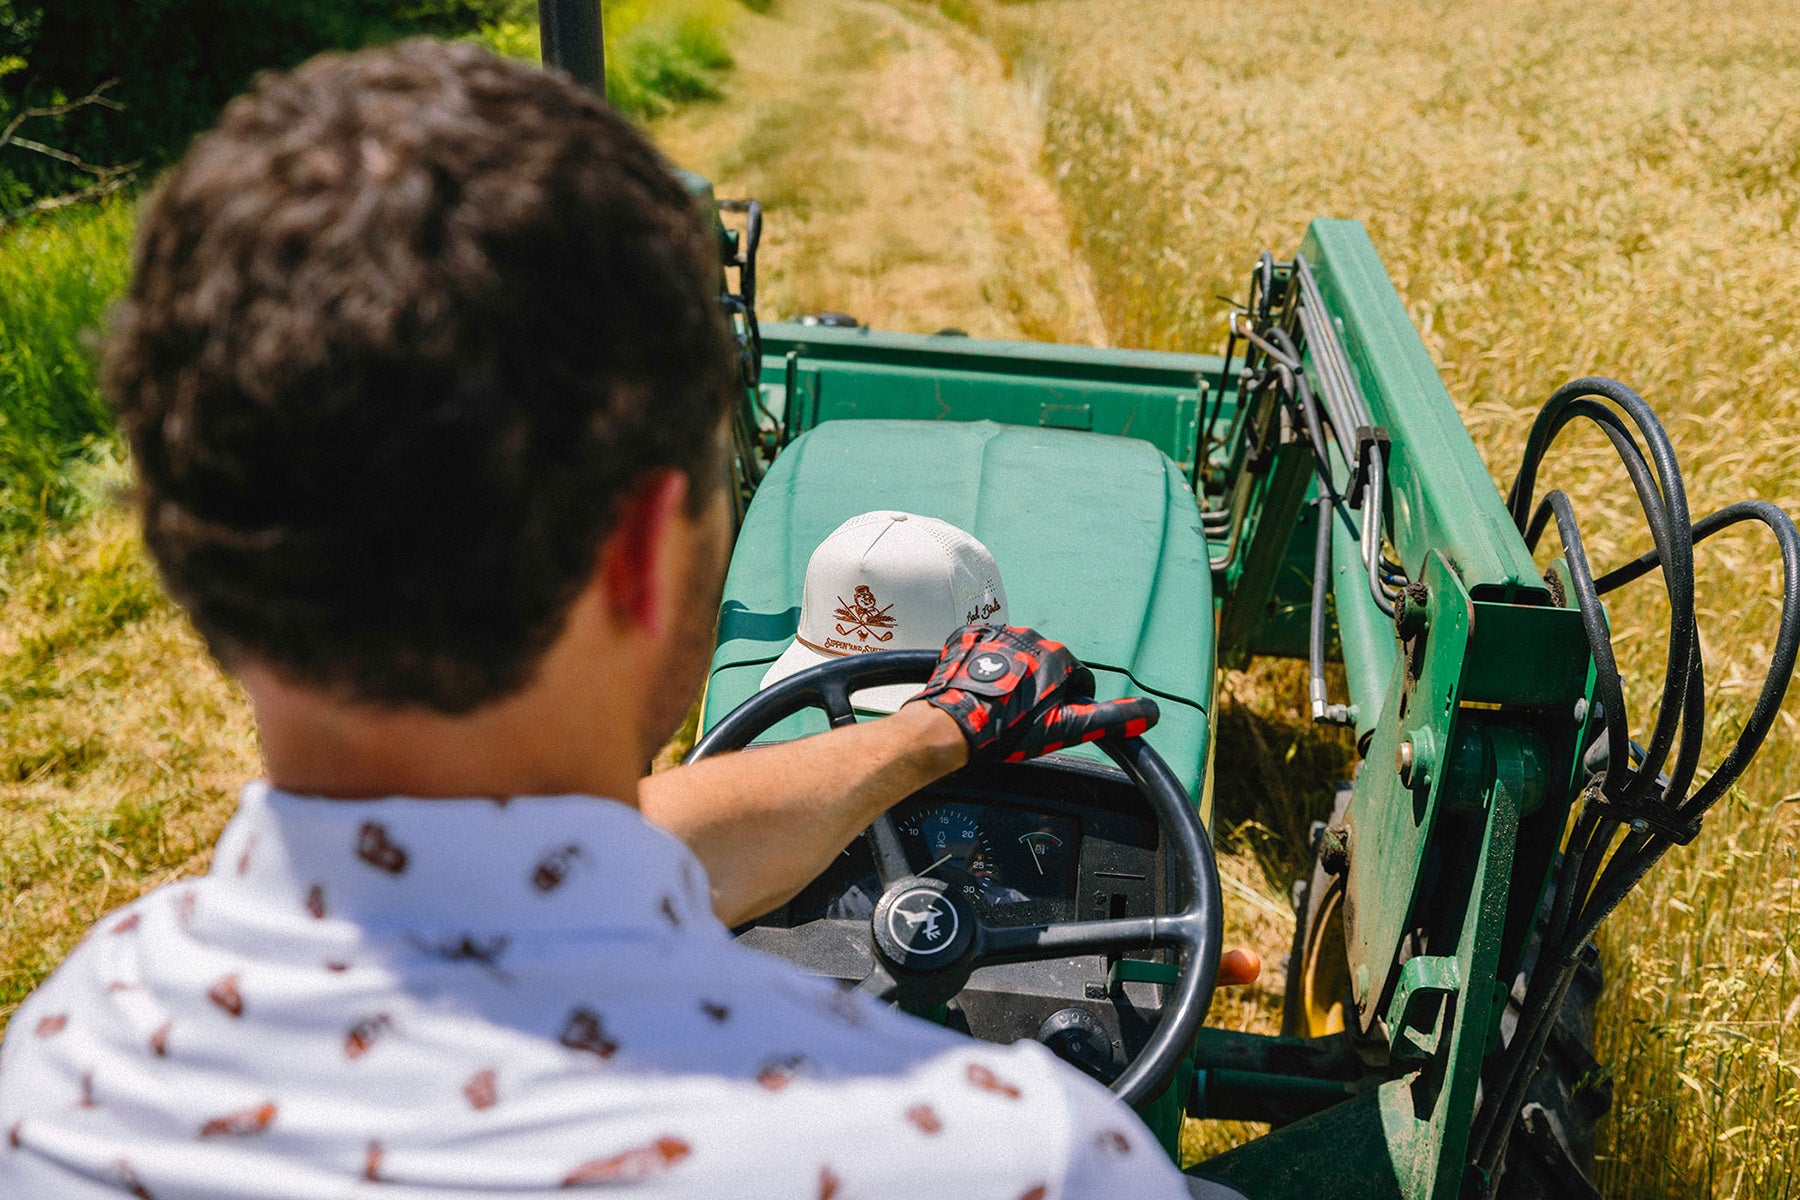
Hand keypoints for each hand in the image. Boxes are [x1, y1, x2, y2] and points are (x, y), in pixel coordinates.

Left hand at [909, 625, 1158, 763]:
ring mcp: (998, 633)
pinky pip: (986, 649)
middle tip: (1020, 715)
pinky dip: (985, 665)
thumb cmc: (1010, 729)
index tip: (1049, 720)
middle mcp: (1031, 636)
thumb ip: (1110, 719)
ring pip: (1016, 656)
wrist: (954, 722)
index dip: (1068, 704)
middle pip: (1046, 666)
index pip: (1078, 679)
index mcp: (1059, 657)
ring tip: (997, 703)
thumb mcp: (1066, 729)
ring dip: (1013, 675)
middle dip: (1040, 688)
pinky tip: (979, 689)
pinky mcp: (970, 635)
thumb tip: (1151, 713)